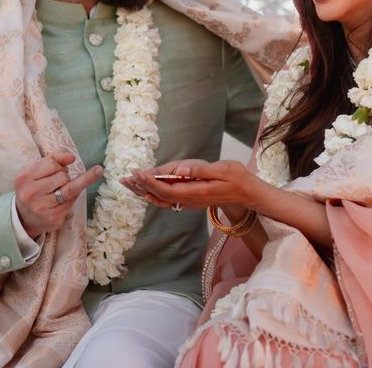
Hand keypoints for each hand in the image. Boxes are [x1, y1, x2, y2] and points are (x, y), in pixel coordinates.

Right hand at [14, 152, 102, 237]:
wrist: (24, 217)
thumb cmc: (34, 187)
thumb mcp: (36, 170)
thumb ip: (53, 158)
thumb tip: (71, 157)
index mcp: (24, 177)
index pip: (52, 163)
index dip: (60, 164)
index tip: (61, 166)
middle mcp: (30, 193)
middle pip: (63, 176)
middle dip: (64, 176)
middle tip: (56, 182)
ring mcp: (41, 207)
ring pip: (70, 188)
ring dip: (70, 185)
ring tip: (61, 188)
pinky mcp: (53, 217)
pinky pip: (72, 201)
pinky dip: (73, 196)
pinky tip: (64, 199)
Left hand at [123, 159, 263, 211]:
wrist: (246, 193)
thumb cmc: (237, 178)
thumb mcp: (223, 169)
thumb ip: (201, 170)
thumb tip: (180, 170)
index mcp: (196, 191)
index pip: (167, 189)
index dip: (150, 182)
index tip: (138, 172)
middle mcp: (190, 200)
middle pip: (160, 195)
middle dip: (142, 185)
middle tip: (126, 177)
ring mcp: (190, 202)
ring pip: (162, 199)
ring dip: (144, 191)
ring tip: (128, 184)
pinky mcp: (190, 200)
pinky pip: (167, 200)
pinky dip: (154, 195)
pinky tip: (145, 192)